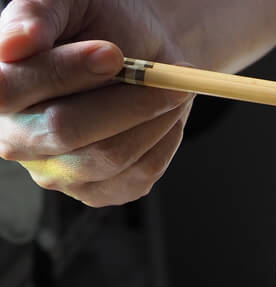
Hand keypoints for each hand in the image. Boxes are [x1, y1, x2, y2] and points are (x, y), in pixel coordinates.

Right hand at [0, 0, 193, 205]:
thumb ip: (35, 13)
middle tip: (163, 77)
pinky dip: (163, 140)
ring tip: (172, 90)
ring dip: (151, 118)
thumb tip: (17, 43)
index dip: (63, 72)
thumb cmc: (94, 25)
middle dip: (122, 100)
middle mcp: (16, 139)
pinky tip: (165, 117)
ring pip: (108, 155)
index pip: (10, 90)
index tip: (113, 53)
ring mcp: (58, 173)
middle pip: (64, 129)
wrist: (137, 54)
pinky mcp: (99, 192)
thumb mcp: (65, 2)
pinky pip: (139, 175)